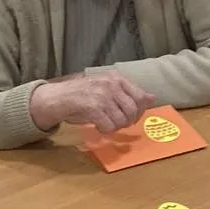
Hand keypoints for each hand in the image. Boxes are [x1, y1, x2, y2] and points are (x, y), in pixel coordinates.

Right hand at [29, 72, 154, 133]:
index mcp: (116, 78)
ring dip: (114, 127)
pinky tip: (97, 126)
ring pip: (121, 120)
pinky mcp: (93, 107)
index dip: (139, 112)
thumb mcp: (107, 89)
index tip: (130, 118)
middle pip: (133, 111)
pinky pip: (109, 126)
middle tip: (115, 123)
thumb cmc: (81, 95)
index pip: (140, 96)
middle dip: (127, 122)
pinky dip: (105, 130)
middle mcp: (111, 84)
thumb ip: (129, 93)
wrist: (56, 98)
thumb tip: (153, 98)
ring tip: (104, 123)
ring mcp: (102, 95)